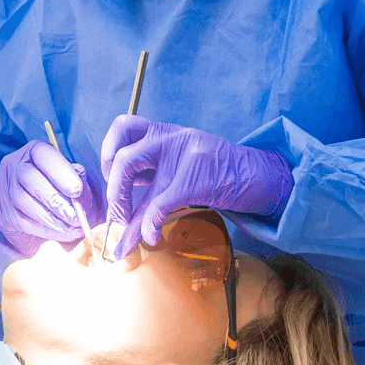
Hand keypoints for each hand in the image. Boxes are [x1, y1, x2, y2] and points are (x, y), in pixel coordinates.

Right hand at [0, 140, 100, 255]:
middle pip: (29, 178)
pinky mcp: (3, 213)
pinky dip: (44, 229)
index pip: (43, 154)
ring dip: (51, 218)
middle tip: (76, 216)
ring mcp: (5, 189)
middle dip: (55, 200)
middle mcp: (15, 165)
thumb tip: (79, 183)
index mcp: (35, 151)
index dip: (60, 171)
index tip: (77, 191)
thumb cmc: (66, 192)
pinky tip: (62, 233)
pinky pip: (21, 220)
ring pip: (23, 200)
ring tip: (72, 228)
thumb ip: (78, 179)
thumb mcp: (75, 180)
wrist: (48, 216)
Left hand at [100, 116, 292, 259]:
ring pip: (134, 171)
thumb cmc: (216, 171)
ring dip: (124, 210)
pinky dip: (150, 225)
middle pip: (124, 156)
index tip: (110, 179)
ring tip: (126, 234)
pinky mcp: (194, 178)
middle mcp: (169, 138)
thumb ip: (154, 172)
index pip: (124, 127)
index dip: (108, 153)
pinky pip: (160, 202)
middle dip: (113, 191)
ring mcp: (181, 155)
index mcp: (165, 132)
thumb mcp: (182, 161)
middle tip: (117, 215)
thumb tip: (123, 202)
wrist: (256, 174)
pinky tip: (151, 237)